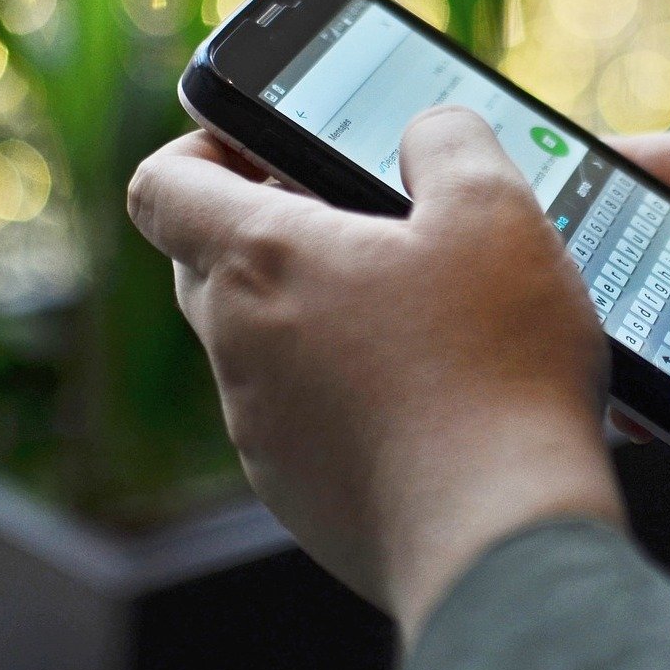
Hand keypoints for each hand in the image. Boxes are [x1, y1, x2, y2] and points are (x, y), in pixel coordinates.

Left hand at [128, 106, 621, 640]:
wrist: (505, 540)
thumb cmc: (497, 367)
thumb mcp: (495, 210)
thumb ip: (450, 140)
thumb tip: (429, 130)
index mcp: (263, 264)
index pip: (163, 186)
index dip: (199, 146)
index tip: (260, 143)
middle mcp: (240, 351)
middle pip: (209, 265)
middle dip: (270, 227)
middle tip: (358, 215)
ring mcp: (263, 434)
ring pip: (261, 346)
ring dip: (317, 314)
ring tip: (416, 307)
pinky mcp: (301, 497)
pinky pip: (303, 419)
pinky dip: (346, 392)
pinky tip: (431, 393)